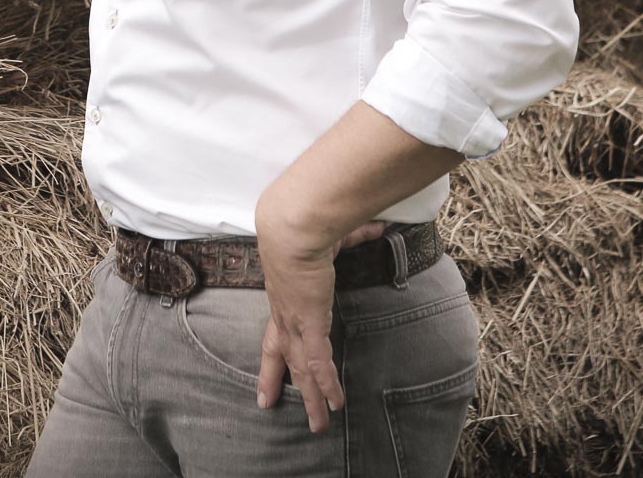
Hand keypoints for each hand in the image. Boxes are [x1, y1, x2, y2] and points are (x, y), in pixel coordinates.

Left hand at [254, 200, 386, 432]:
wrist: (294, 222)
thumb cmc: (308, 220)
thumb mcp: (333, 233)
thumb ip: (355, 233)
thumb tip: (376, 225)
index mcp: (285, 290)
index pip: (277, 324)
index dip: (273, 344)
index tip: (269, 355)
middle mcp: (285, 310)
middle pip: (277, 353)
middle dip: (272, 379)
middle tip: (265, 404)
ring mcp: (295, 320)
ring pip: (300, 368)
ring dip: (309, 397)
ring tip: (316, 424)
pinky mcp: (309, 323)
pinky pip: (318, 363)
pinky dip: (326, 384)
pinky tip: (335, 403)